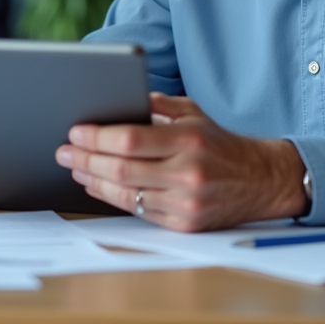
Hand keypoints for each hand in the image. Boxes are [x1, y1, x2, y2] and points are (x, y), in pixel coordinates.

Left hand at [55, 93, 306, 231]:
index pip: (129, 140)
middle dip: (84, 160)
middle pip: (120, 169)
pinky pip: (138, 211)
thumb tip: (117, 99)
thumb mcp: (193, 112)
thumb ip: (156, 105)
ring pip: (124, 194)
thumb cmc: (220, 143)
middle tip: (63, 152)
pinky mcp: (184, 225)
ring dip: (93, 180)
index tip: (75, 133)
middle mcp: (187, 174)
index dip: (96, 138)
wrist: (261, 181)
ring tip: (75, 168)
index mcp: (188, 141)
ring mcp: (185, 203)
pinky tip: (98, 185)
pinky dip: (113, 197)